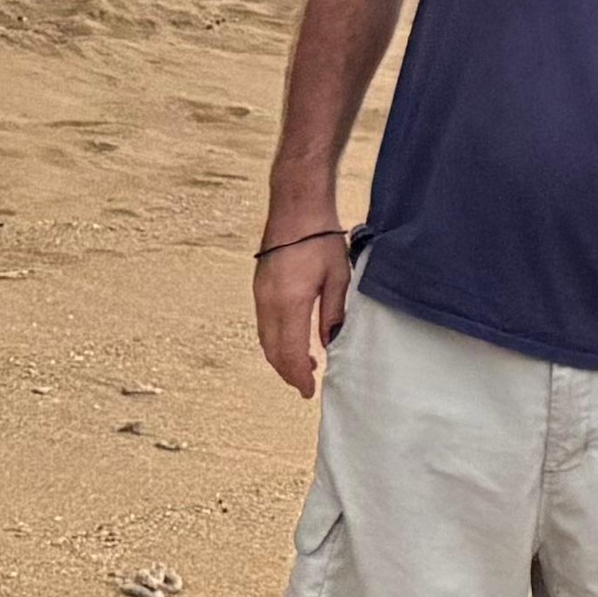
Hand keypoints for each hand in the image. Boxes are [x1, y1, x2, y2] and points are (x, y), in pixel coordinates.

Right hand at [254, 225, 350, 397]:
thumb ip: (333, 314)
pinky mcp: (259, 286)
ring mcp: (260, 294)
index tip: (309, 390)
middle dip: (288, 372)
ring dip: (281, 357)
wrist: (296, 207)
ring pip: (265, 338)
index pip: (290, 353)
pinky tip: (292, 340)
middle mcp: (268, 302)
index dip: (298, 376)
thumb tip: (329, 343)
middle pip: (272, 350)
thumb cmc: (321, 238)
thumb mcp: (338, 278)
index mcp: (289, 303)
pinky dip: (275, 339)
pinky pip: (263, 323)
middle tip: (305, 384)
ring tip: (304, 366)